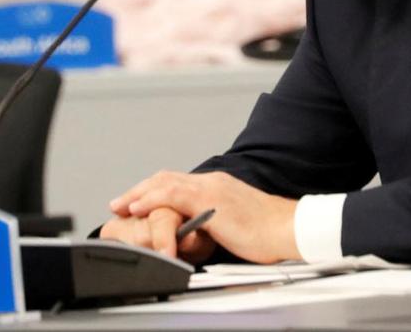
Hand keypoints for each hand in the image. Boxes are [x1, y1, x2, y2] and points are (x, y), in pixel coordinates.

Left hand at [109, 171, 300, 263]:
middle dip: (140, 190)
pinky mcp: (211, 200)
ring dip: (139, 194)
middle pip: (166, 178)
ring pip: (164, 183)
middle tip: (119, 202)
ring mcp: (210, 189)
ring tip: (121, 205)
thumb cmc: (270, 233)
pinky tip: (137, 209)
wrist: (291, 229)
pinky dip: (151, 201)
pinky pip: (172, 195)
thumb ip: (215, 223)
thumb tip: (200, 233)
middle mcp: (211, 182)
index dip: (153, 191)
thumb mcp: (235, 224)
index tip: (136, 201)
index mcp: (217, 186)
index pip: (177, 182)